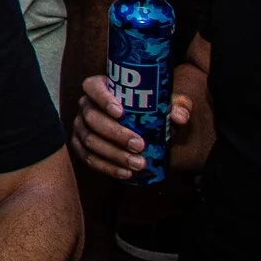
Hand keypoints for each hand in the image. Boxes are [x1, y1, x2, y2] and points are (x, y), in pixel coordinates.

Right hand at [73, 73, 191, 180]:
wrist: (139, 130)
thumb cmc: (148, 111)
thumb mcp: (164, 104)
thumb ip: (177, 105)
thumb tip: (179, 117)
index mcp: (100, 88)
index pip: (93, 87)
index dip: (103, 99)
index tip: (121, 113)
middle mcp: (86, 107)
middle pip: (92, 118)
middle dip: (115, 134)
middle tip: (139, 145)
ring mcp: (81, 127)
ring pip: (90, 141)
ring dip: (114, 154)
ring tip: (138, 163)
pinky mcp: (80, 147)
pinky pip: (88, 158)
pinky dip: (106, 167)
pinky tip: (126, 173)